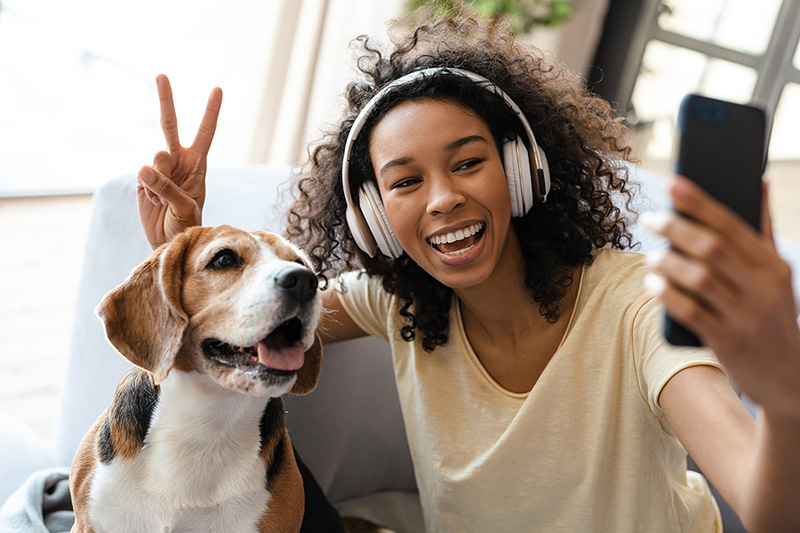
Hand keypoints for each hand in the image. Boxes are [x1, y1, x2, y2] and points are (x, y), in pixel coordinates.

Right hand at [137, 74, 221, 248]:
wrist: (170, 241)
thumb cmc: (187, 225)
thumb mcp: (185, 207)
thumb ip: (167, 187)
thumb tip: (144, 167)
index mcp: (197, 164)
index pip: (205, 133)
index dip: (211, 112)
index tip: (217, 89)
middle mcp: (179, 161)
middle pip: (170, 125)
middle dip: (166, 99)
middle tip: (162, 75)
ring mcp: (159, 168)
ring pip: (154, 157)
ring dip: (158, 179)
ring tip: (165, 199)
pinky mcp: (143, 178)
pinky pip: (142, 175)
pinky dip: (148, 190)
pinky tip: (155, 202)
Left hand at [642, 177, 799, 421]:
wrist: (789, 377)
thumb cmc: (770, 315)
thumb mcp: (775, 275)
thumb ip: (762, 230)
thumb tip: (758, 180)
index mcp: (774, 265)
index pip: (732, 224)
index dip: (699, 203)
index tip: (672, 183)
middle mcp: (764, 288)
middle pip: (712, 247)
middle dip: (675, 228)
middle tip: (648, 218)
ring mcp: (746, 316)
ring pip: (699, 278)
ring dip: (667, 263)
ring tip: (650, 256)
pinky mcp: (728, 341)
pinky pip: (690, 312)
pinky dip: (667, 295)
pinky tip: (652, 284)